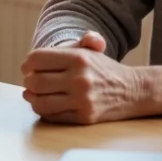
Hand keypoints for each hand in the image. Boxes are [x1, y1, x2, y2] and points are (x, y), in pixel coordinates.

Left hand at [21, 31, 161, 122]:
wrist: (134, 91)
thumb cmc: (106, 69)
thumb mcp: (92, 49)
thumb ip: (66, 43)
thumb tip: (44, 57)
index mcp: (78, 58)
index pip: (36, 59)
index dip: (27, 64)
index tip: (28, 67)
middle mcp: (79, 79)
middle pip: (34, 81)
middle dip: (29, 81)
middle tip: (32, 81)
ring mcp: (82, 100)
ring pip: (39, 102)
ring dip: (33, 97)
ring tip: (35, 94)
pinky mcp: (84, 117)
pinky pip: (51, 116)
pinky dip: (43, 110)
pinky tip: (46, 104)